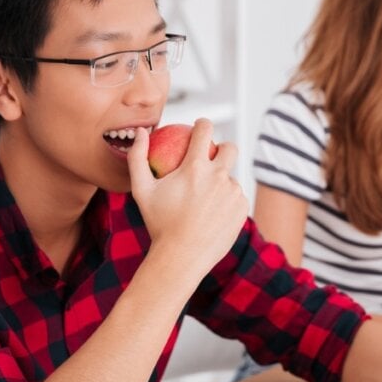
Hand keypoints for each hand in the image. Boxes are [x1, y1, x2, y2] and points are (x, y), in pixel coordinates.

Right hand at [127, 120, 247, 274]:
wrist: (182, 257)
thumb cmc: (159, 223)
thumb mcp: (142, 190)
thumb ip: (138, 157)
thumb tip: (142, 132)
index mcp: (196, 167)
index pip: (204, 130)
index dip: (202, 124)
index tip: (199, 128)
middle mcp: (219, 176)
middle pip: (230, 148)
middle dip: (223, 148)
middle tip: (213, 157)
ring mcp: (233, 192)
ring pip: (230, 179)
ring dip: (221, 183)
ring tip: (205, 200)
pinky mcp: (243, 208)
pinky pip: (236, 198)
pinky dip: (227, 202)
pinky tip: (214, 214)